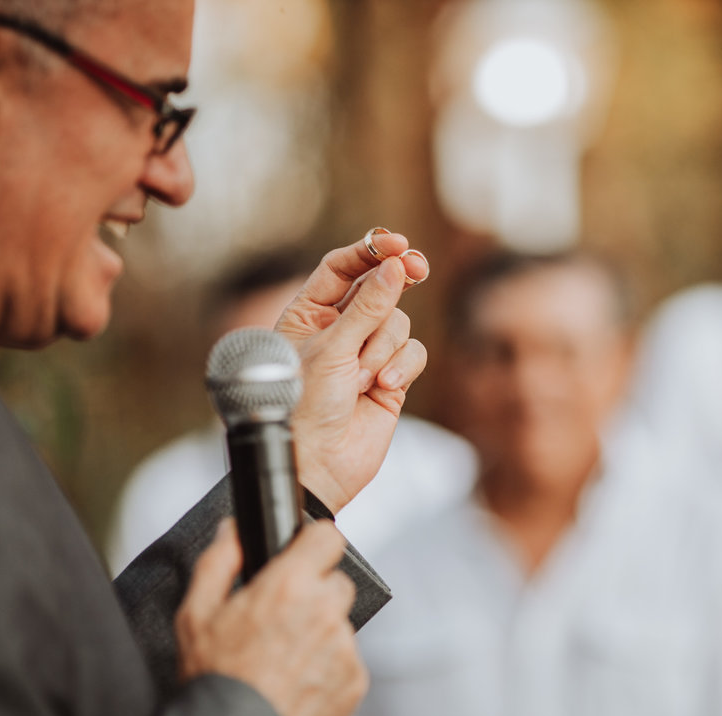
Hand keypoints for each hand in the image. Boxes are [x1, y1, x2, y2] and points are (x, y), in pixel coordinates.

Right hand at [175, 519, 368, 715]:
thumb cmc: (213, 683)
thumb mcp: (195, 614)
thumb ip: (219, 560)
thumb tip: (234, 529)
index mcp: (288, 586)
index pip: (328, 538)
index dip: (313, 546)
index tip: (303, 558)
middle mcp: (324, 612)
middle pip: (336, 582)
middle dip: (314, 594)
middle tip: (282, 621)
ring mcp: (344, 648)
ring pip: (341, 624)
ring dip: (320, 634)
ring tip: (283, 661)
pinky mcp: (355, 681)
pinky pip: (346, 660)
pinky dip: (327, 668)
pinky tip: (296, 683)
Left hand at [274, 232, 429, 511]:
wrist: (317, 465)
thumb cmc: (305, 407)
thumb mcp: (332, 349)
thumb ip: (367, 307)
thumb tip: (396, 267)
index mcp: (307, 315)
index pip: (341, 269)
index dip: (368, 251)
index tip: (395, 244)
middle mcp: (338, 330)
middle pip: (377, 288)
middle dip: (395, 280)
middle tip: (416, 266)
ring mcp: (366, 354)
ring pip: (397, 322)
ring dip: (383, 347)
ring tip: (362, 378)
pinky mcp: (391, 379)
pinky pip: (412, 353)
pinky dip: (401, 366)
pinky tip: (383, 387)